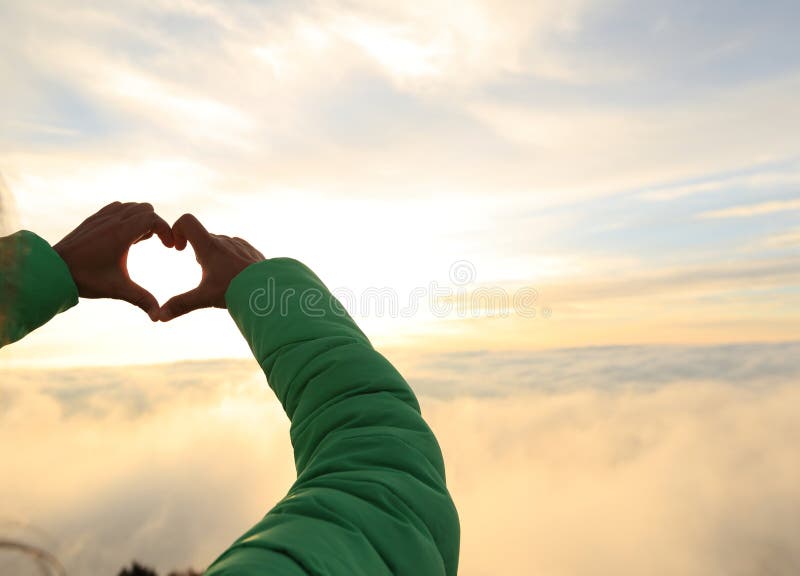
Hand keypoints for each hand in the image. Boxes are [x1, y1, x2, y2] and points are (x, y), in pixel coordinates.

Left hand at [54, 201, 173, 320]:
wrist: (53, 270)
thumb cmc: (86, 278)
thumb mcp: (118, 289)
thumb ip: (142, 300)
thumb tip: (159, 316)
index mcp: (121, 233)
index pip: (153, 218)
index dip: (166, 230)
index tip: (168, 248)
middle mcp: (113, 220)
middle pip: (145, 209)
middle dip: (156, 224)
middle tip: (157, 243)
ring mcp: (101, 217)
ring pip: (131, 207)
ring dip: (141, 219)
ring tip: (141, 240)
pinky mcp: (92, 219)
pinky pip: (116, 208)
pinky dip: (126, 216)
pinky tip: (124, 235)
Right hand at [159, 213, 264, 320]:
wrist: (270, 289)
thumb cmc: (236, 291)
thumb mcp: (205, 298)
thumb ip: (181, 304)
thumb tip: (159, 316)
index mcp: (209, 245)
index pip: (187, 221)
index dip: (177, 230)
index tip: (178, 249)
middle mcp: (224, 240)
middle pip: (202, 236)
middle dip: (196, 250)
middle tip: (201, 269)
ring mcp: (240, 244)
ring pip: (220, 243)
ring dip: (214, 255)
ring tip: (219, 276)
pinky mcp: (252, 251)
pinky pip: (236, 248)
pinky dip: (230, 258)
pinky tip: (235, 276)